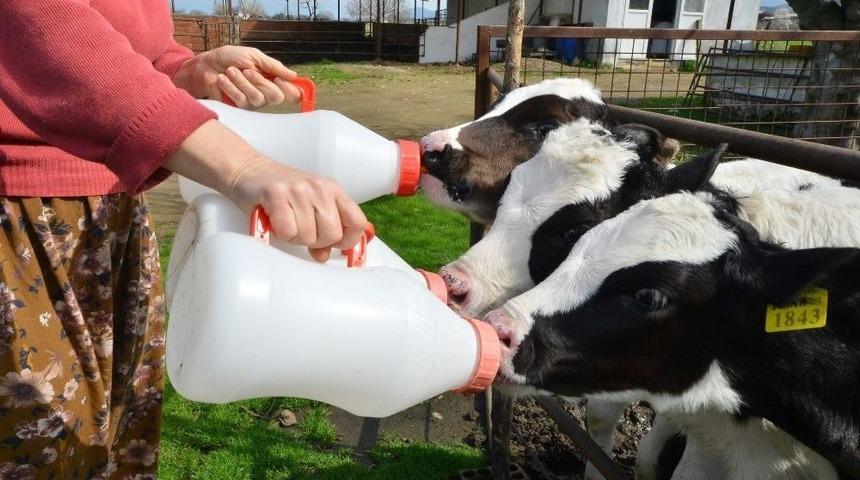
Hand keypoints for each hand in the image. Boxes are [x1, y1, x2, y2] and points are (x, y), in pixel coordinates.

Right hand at [165, 120, 366, 261]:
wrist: (247, 169)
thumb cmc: (280, 193)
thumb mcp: (308, 207)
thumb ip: (321, 230)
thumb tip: (324, 256)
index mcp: (333, 190)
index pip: (357, 222)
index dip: (347, 240)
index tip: (332, 244)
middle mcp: (320, 188)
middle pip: (332, 234)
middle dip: (315, 241)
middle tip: (300, 230)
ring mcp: (299, 190)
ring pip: (308, 236)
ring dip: (294, 237)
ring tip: (285, 221)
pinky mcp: (277, 194)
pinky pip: (287, 231)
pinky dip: (279, 233)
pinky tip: (274, 220)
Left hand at [173, 46, 301, 108]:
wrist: (207, 64)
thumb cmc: (231, 58)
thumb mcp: (254, 56)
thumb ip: (273, 66)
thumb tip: (293, 76)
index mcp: (273, 80)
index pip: (292, 93)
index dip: (290, 90)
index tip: (278, 79)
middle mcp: (266, 93)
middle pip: (276, 98)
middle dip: (261, 82)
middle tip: (248, 70)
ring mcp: (252, 102)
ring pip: (257, 98)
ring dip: (243, 82)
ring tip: (231, 70)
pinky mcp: (238, 107)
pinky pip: (241, 100)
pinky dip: (231, 87)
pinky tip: (222, 78)